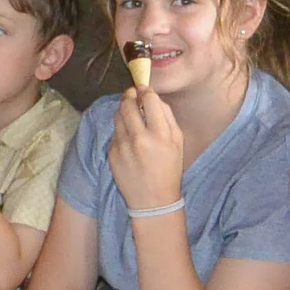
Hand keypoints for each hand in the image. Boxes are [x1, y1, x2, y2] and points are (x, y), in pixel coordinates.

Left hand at [109, 86, 185, 213]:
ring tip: (130, 112)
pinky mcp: (111, 153)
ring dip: (123, 109)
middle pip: (128, 104)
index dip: (145, 91)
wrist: (152, 200)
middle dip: (130, 95)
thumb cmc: (169, 170)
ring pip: (117, 116)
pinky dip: (120, 129)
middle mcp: (139, 137)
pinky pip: (114, 132)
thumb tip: (154, 98)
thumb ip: (167, 117)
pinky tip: (128, 136)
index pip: (149, 100)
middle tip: (132, 94)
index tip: (143, 89)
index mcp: (160, 134)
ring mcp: (122, 145)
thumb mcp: (178, 142)